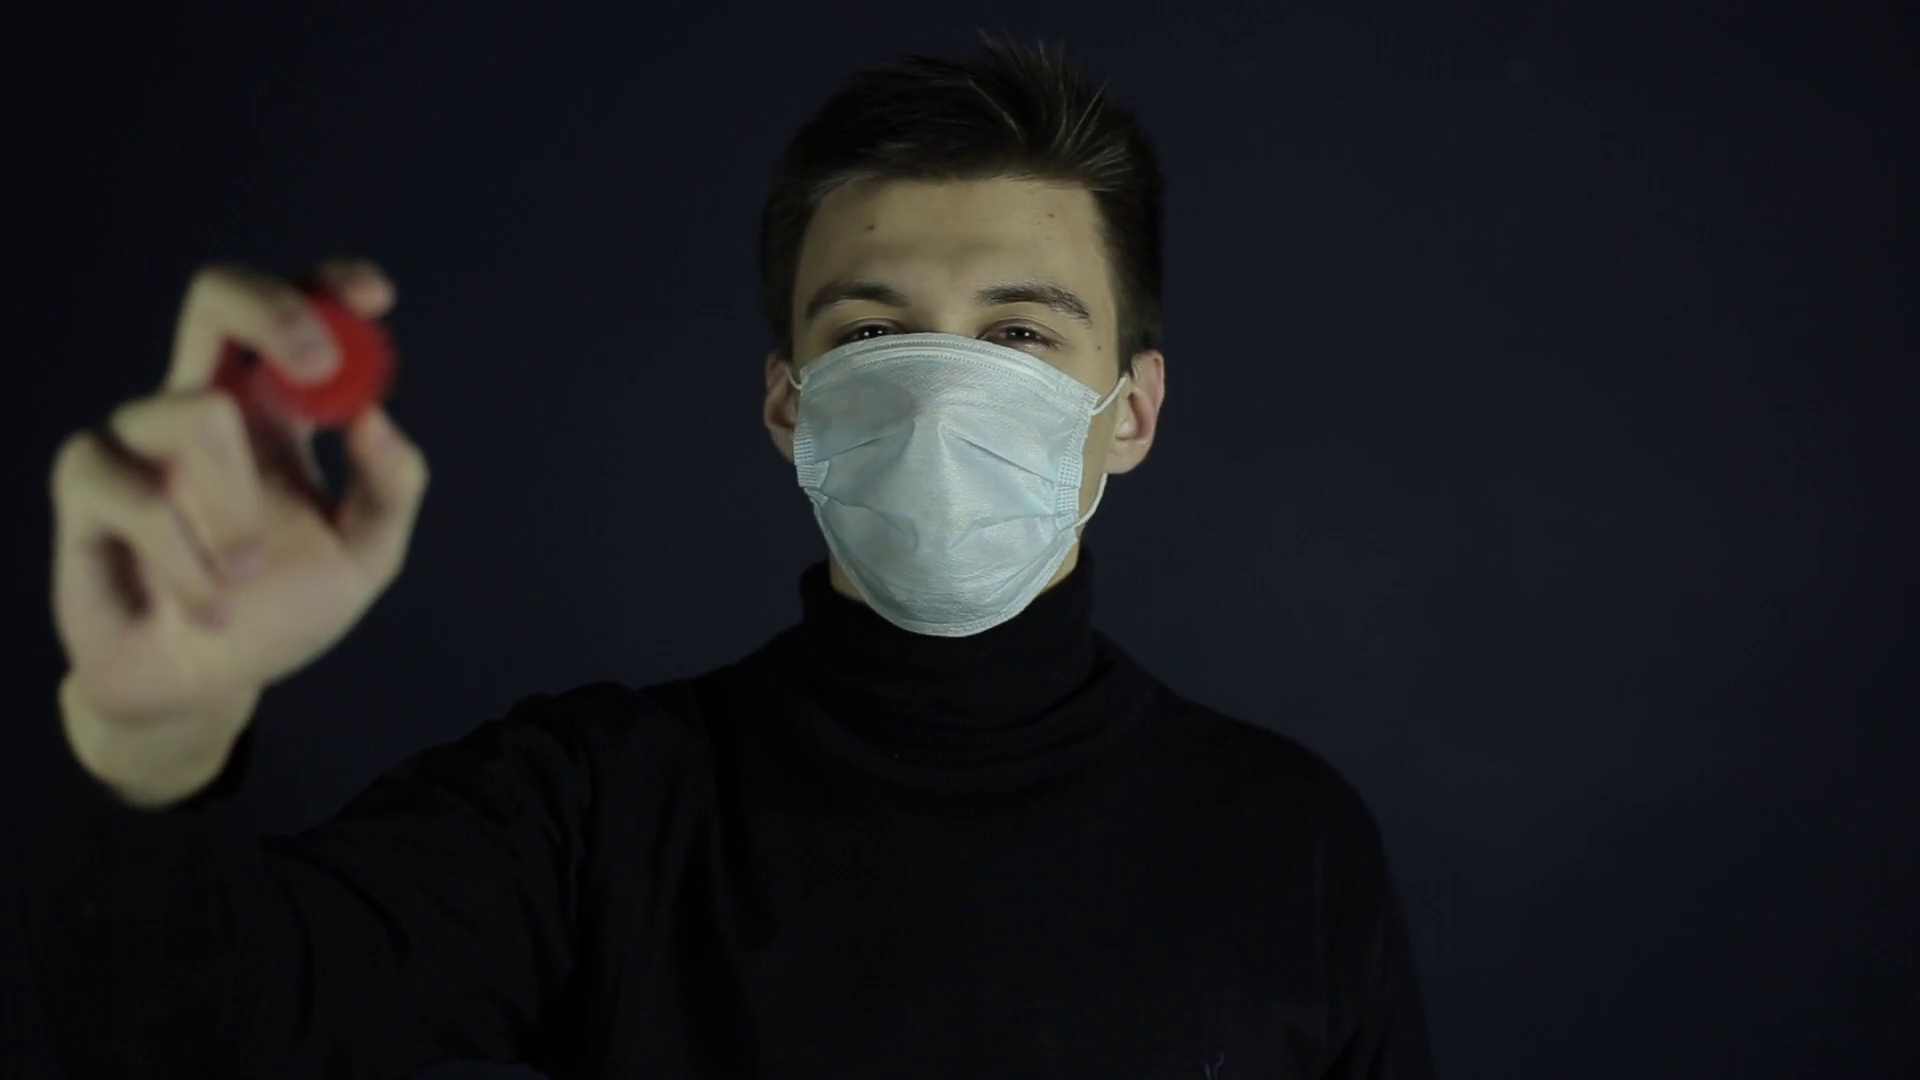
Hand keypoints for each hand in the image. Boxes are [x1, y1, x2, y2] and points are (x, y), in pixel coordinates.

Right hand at [49, 259, 428, 762]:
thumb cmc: (283, 608)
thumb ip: (391, 489)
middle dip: (275, 312)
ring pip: (196, 412)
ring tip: (250, 576)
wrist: (207, 686)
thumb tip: (377, 419)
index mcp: (273, 408)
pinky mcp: (85, 489)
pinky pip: (141, 498)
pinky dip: (192, 564)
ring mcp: (137, 439)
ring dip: (239, 509)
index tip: (377, 296)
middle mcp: (202, 404)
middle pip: (215, 298)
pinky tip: (212, 609)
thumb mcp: (364, 556)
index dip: (330, 288)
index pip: (294, 315)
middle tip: (320, 367)